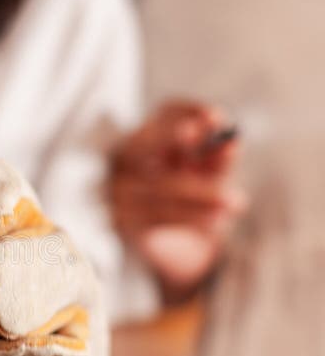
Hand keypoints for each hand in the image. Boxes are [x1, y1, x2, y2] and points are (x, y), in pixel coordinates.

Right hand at [110, 101, 248, 298]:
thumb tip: (230, 141)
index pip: (165, 114)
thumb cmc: (188, 196)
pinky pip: (159, 215)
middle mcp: (124, 158)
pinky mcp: (123, 219)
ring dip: (201, 193)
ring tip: (236, 202)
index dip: (187, 112)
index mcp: (148, 137)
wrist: (167, 242)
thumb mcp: (206, 173)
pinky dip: (192, 217)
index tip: (216, 117)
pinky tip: (216, 220)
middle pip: (145, 142)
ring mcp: (118, 189)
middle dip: (172, 136)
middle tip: (201, 137)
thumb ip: (216, 157)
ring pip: (160, 186)